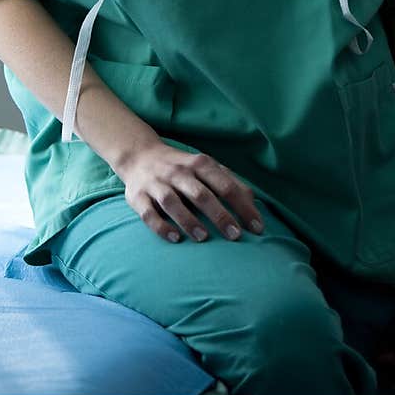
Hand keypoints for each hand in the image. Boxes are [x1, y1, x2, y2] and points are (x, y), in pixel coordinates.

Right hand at [117, 139, 265, 245]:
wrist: (139, 155)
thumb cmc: (182, 167)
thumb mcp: (206, 167)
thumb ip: (230, 182)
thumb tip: (253, 203)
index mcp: (199, 164)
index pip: (225, 186)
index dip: (242, 207)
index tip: (256, 229)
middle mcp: (178, 172)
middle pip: (201, 194)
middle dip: (219, 215)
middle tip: (235, 236)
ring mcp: (156, 184)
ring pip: (172, 202)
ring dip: (188, 220)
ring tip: (204, 237)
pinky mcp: (138, 196)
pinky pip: (148, 213)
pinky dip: (161, 226)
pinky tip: (175, 238)